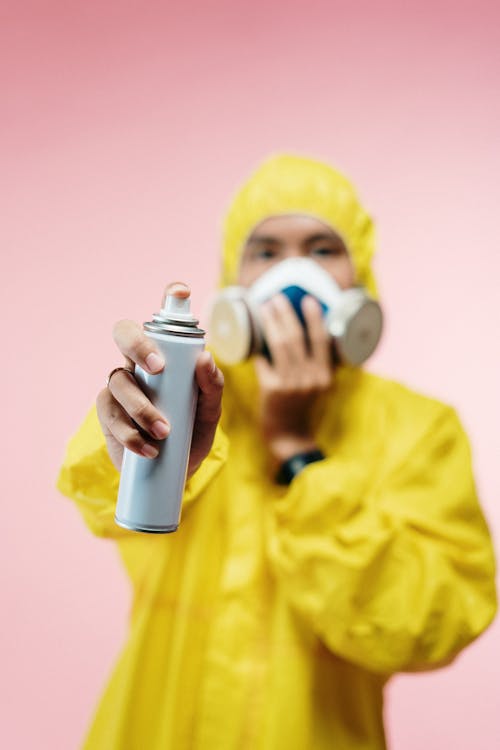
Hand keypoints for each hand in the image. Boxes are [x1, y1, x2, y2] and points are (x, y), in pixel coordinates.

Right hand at [96, 283, 223, 473]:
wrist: (174, 472)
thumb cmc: (193, 433)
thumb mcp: (209, 412)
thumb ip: (212, 387)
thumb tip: (204, 358)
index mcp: (166, 355)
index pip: (163, 320)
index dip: (169, 298)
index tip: (181, 292)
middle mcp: (138, 363)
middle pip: (124, 332)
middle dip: (137, 344)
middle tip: (158, 367)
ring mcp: (120, 386)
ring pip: (118, 379)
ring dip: (141, 407)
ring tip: (164, 432)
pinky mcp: (108, 413)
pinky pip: (110, 413)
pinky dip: (130, 432)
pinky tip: (148, 447)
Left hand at [254, 293, 332, 462]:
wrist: (289, 434)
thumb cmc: (301, 403)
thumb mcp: (318, 383)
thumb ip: (317, 361)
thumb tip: (311, 328)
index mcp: (325, 375)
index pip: (322, 340)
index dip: (314, 318)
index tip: (306, 300)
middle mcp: (310, 378)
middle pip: (297, 337)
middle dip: (285, 313)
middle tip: (276, 298)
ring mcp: (291, 383)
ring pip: (279, 344)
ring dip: (271, 322)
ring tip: (265, 308)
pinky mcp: (272, 388)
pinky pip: (264, 360)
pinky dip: (259, 347)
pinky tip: (253, 335)